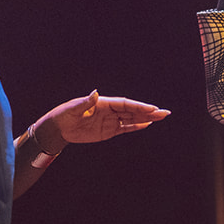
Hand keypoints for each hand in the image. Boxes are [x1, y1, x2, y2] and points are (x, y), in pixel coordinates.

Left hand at [39, 90, 170, 147]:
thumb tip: (95, 93)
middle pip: (132, 111)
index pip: (125, 104)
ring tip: (160, 118)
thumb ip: (86, 102)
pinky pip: (125, 128)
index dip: (138, 106)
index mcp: (103, 103)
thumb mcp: (73, 109)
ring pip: (131, 119)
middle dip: (148, 112)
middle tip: (164, 113)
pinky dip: (135, 127)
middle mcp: (109, 110)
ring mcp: (110, 120)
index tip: (151, 109)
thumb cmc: (64, 115)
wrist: (59, 128)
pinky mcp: (108, 131)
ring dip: (146, 118)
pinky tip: (146, 124)